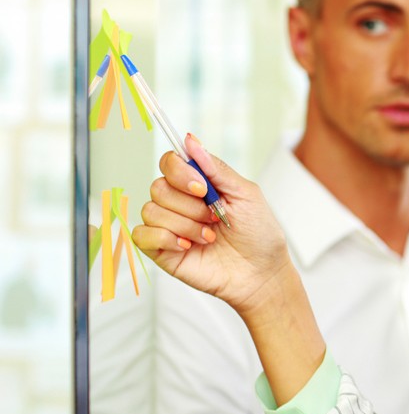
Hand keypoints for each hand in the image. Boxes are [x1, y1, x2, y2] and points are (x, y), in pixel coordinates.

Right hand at [132, 135, 292, 315]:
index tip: (203, 188)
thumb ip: (216, 168)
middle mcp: (179, 202)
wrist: (261, 273)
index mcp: (198, 185)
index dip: (181, 172)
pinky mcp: (161, 250)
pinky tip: (189, 246)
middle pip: (158, 186)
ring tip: (209, 236)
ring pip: (151, 210)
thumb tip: (190, 140)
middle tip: (215, 218)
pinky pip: (142, 234)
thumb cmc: (258, 234)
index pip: (170, 163)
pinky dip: (166, 238)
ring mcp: (168, 226)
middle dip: (190, 205)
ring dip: (185, 224)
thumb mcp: (246, 194)